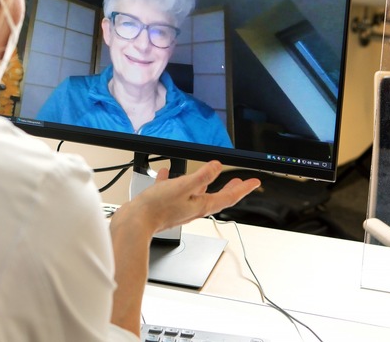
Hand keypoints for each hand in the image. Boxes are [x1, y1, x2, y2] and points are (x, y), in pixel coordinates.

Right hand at [114, 160, 259, 237]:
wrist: (135, 223)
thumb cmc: (157, 207)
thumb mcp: (183, 186)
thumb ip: (201, 176)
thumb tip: (217, 167)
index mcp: (201, 205)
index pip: (229, 197)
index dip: (244, 188)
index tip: (255, 182)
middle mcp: (192, 209)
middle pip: (216, 198)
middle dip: (229, 189)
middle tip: (239, 182)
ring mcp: (179, 208)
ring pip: (195, 194)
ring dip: (203, 184)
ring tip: (206, 174)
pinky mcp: (165, 206)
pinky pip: (172, 191)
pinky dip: (173, 181)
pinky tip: (166, 173)